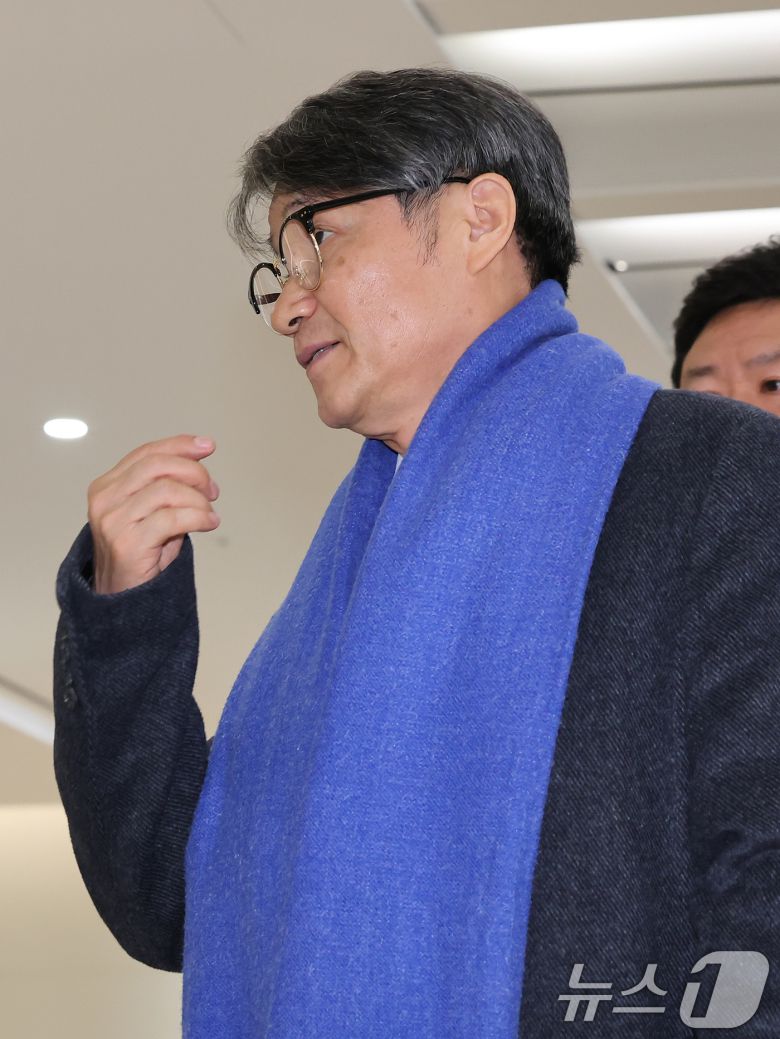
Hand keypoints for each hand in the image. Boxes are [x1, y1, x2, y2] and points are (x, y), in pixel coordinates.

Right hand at [87, 434, 219, 594]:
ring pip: (168, 490)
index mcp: (107, 486)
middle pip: (158, 465)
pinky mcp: (128, 543)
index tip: (206, 446)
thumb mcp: (151, 510)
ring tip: (209, 512)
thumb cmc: (141, 553)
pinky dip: (199, 517)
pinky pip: (173, 518)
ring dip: (198, 499)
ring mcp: (114, 521)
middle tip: (212, 490)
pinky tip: (209, 523)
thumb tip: (196, 457)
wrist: (122, 597)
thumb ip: (166, 484)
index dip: (179, 446)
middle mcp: (105, 499)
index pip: (147, 453)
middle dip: (194, 472)